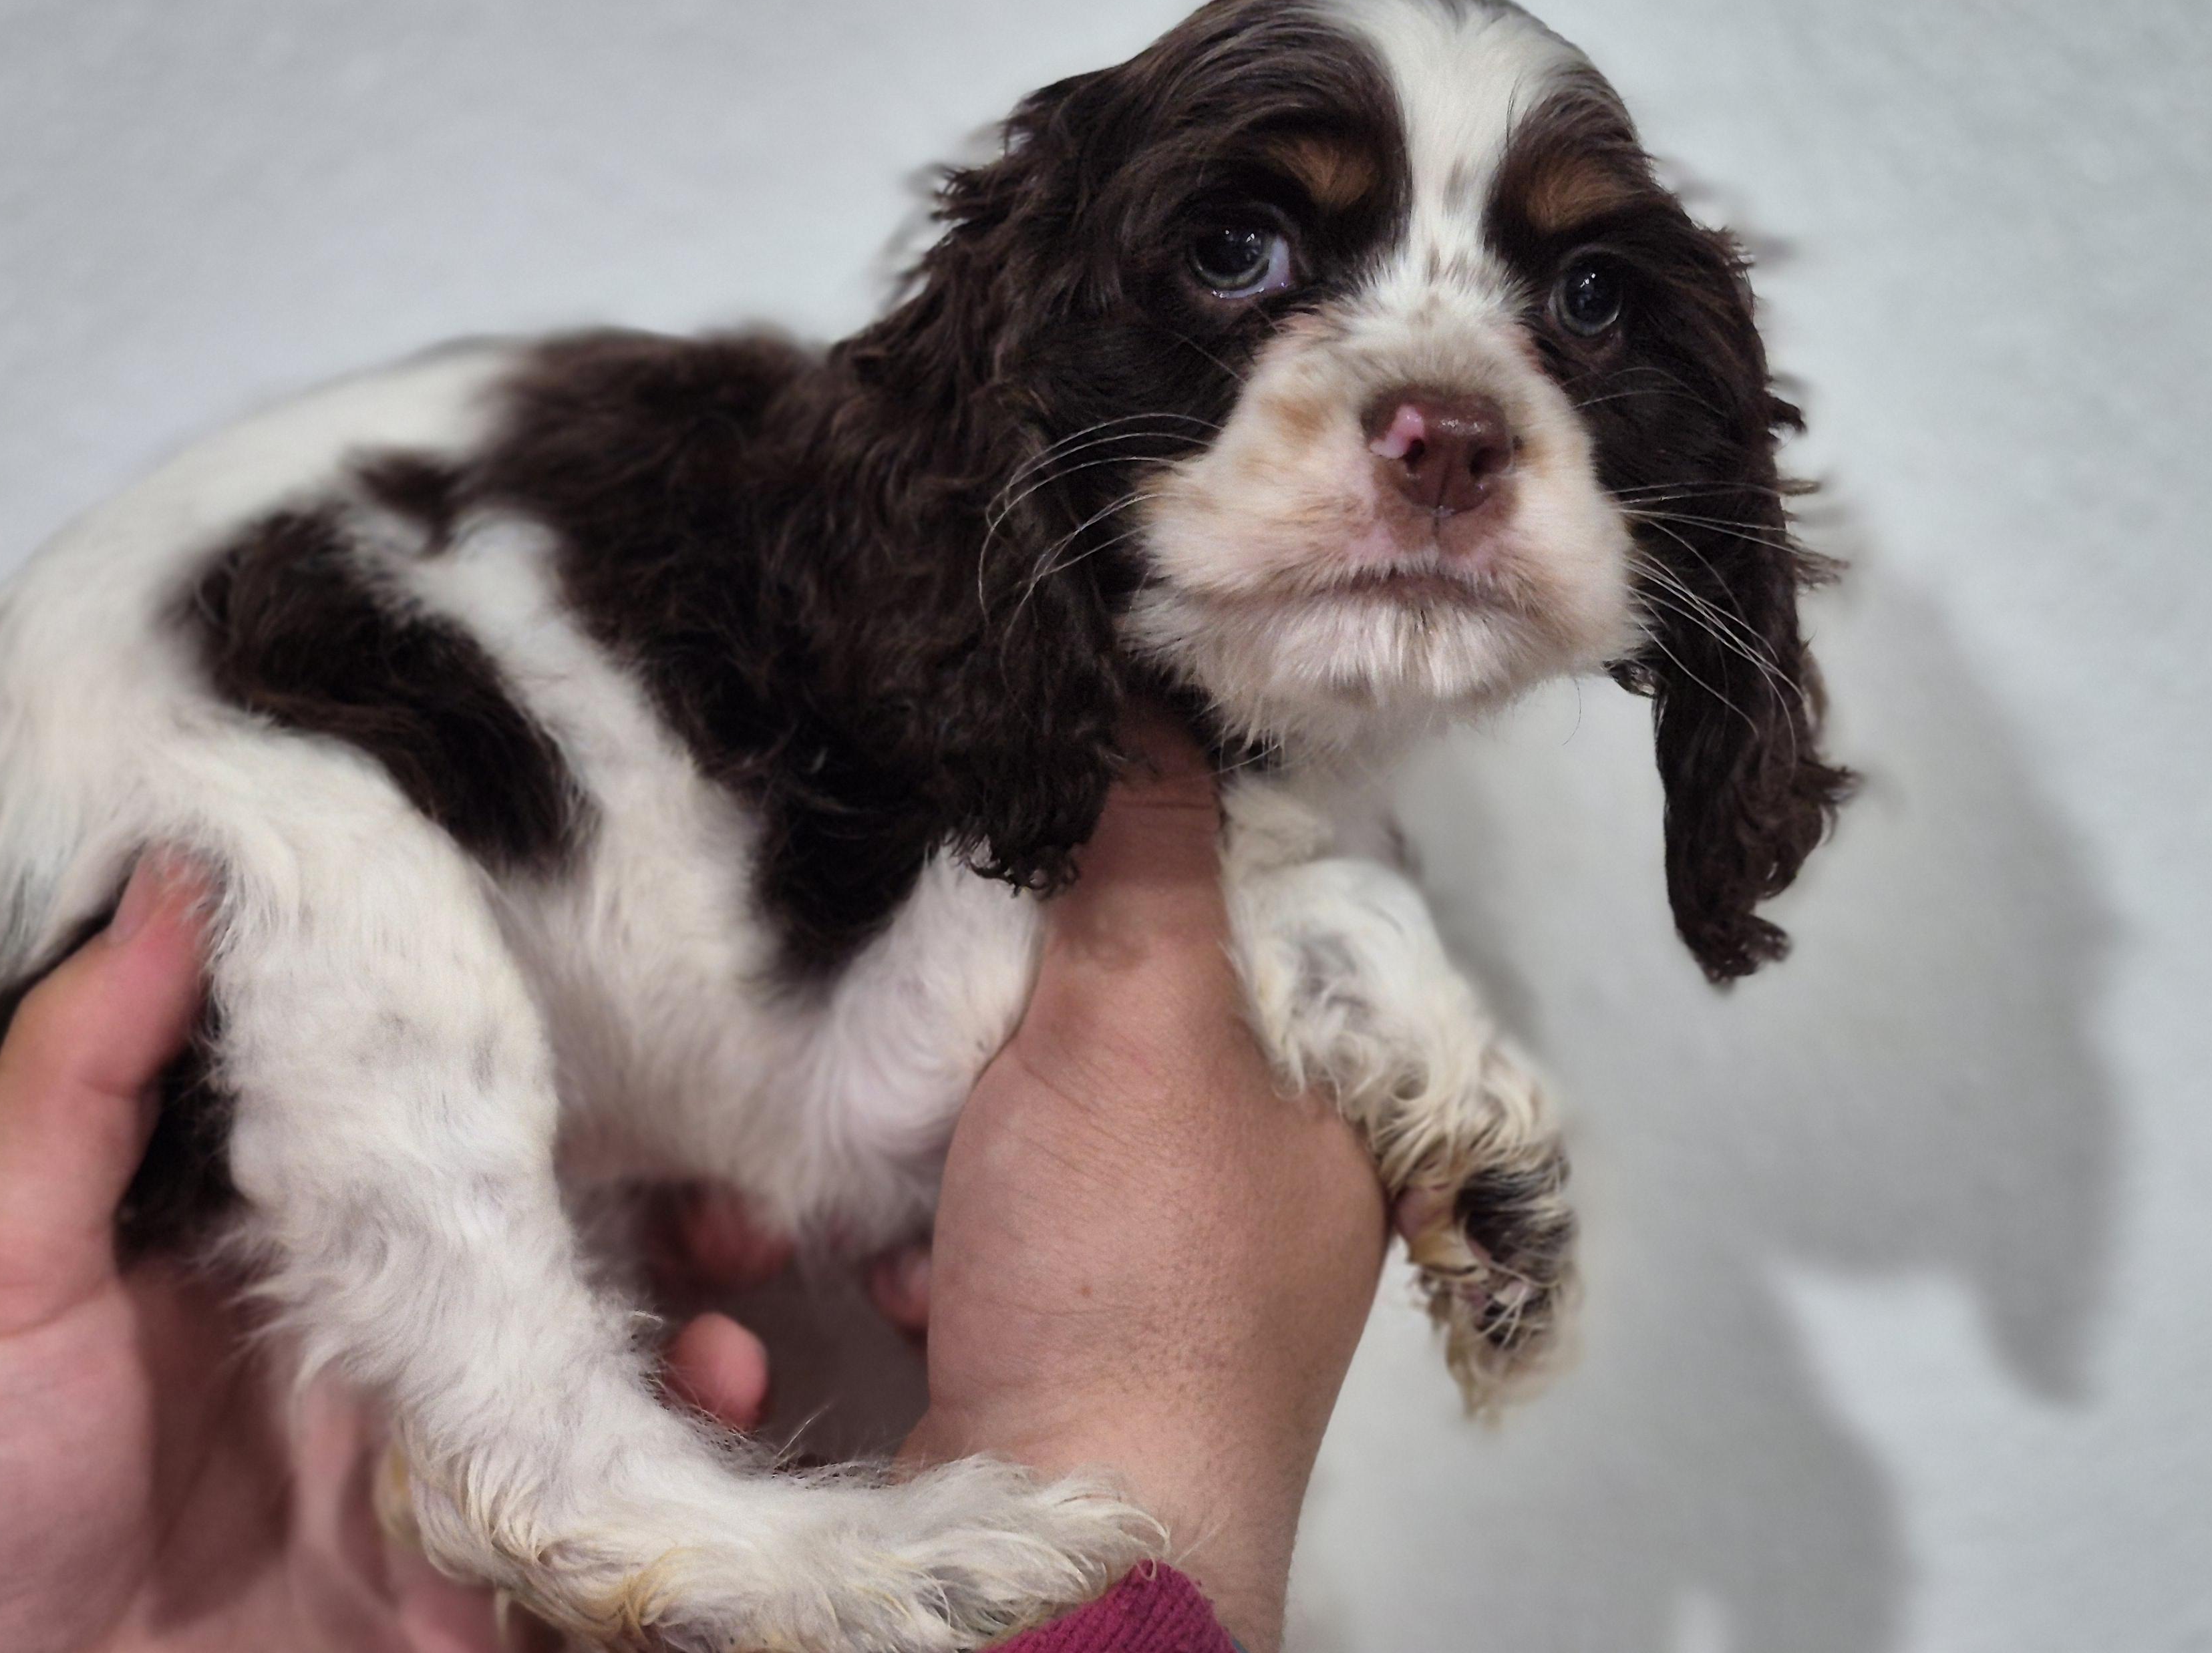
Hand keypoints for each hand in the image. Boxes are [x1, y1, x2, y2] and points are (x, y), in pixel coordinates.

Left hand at [0, 857, 773, 1652]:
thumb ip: (78, 1072)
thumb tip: (179, 866)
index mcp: (275, 1242)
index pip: (431, 1128)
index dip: (546, 1073)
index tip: (650, 1022)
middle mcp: (368, 1339)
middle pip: (552, 1249)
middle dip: (670, 1212)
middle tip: (742, 1196)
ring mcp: (415, 1468)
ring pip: (592, 1383)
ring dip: (689, 1348)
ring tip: (732, 1336)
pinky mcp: (445, 1594)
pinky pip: (577, 1536)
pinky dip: (661, 1496)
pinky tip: (699, 1447)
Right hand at [888, 709, 1390, 1652]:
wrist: (1059, 1539)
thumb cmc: (1135, 1272)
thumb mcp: (1147, 1020)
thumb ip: (1144, 840)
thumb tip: (1136, 671)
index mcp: (1334, 1083)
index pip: (1245, 888)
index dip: (1133, 822)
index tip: (1016, 782)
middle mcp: (1258, 1167)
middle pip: (1106, 994)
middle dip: (988, 991)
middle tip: (914, 980)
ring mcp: (1145, 1258)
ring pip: (1010, 1104)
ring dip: (920, 1119)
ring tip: (878, 1164)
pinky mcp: (1043, 1328)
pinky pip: (959, 1213)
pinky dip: (907, 1222)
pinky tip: (878, 1259)